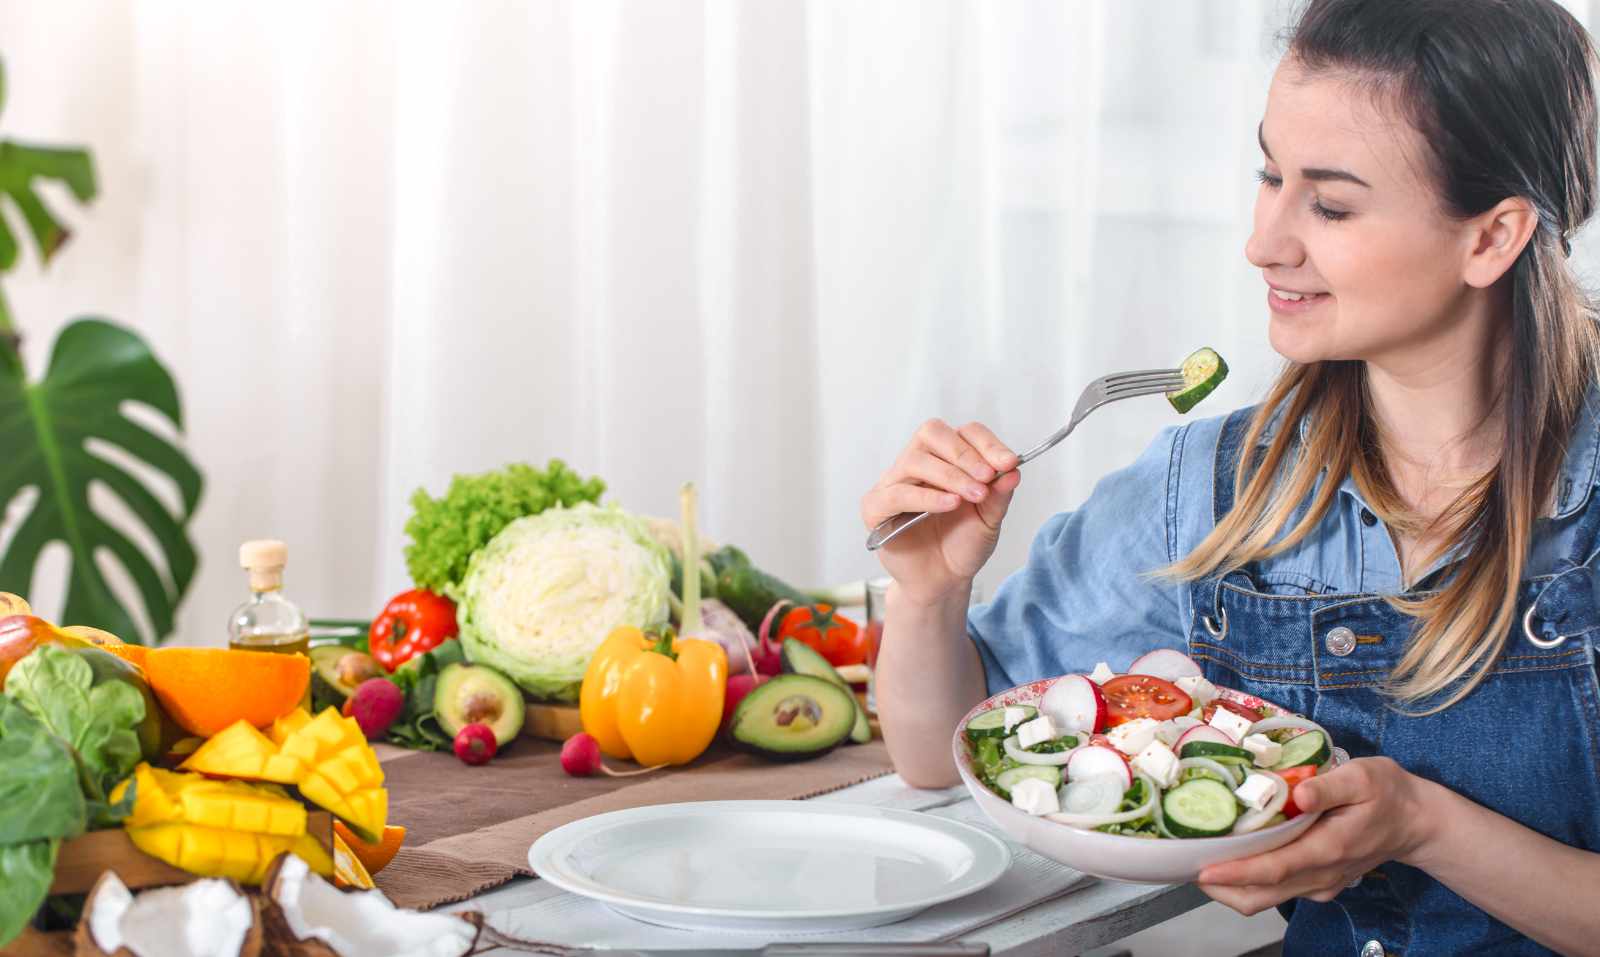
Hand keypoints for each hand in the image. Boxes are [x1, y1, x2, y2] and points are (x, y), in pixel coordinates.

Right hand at [860, 419, 1020, 606]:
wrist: (943, 581)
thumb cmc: (962, 544)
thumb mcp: (989, 519)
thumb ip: (999, 495)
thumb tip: (1013, 470)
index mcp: (947, 458)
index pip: (964, 433)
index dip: (987, 444)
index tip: (1009, 463)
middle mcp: (918, 463)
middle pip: (932, 433)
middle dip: (964, 454)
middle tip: (987, 477)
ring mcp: (894, 483)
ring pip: (914, 461)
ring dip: (949, 476)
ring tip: (972, 495)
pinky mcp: (876, 508)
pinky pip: (897, 494)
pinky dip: (926, 497)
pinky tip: (950, 505)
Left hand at [1196, 757, 1436, 915]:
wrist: (1416, 822)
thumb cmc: (1388, 794)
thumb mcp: (1363, 777)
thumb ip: (1329, 786)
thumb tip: (1299, 793)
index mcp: (1328, 849)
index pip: (1274, 869)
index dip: (1236, 872)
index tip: (1203, 869)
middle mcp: (1320, 874)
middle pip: (1261, 895)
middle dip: (1221, 886)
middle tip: (1186, 865)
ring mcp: (1319, 883)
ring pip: (1266, 898)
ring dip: (1231, 886)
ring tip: (1200, 860)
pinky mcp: (1318, 882)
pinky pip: (1277, 890)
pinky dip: (1250, 881)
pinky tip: (1234, 857)